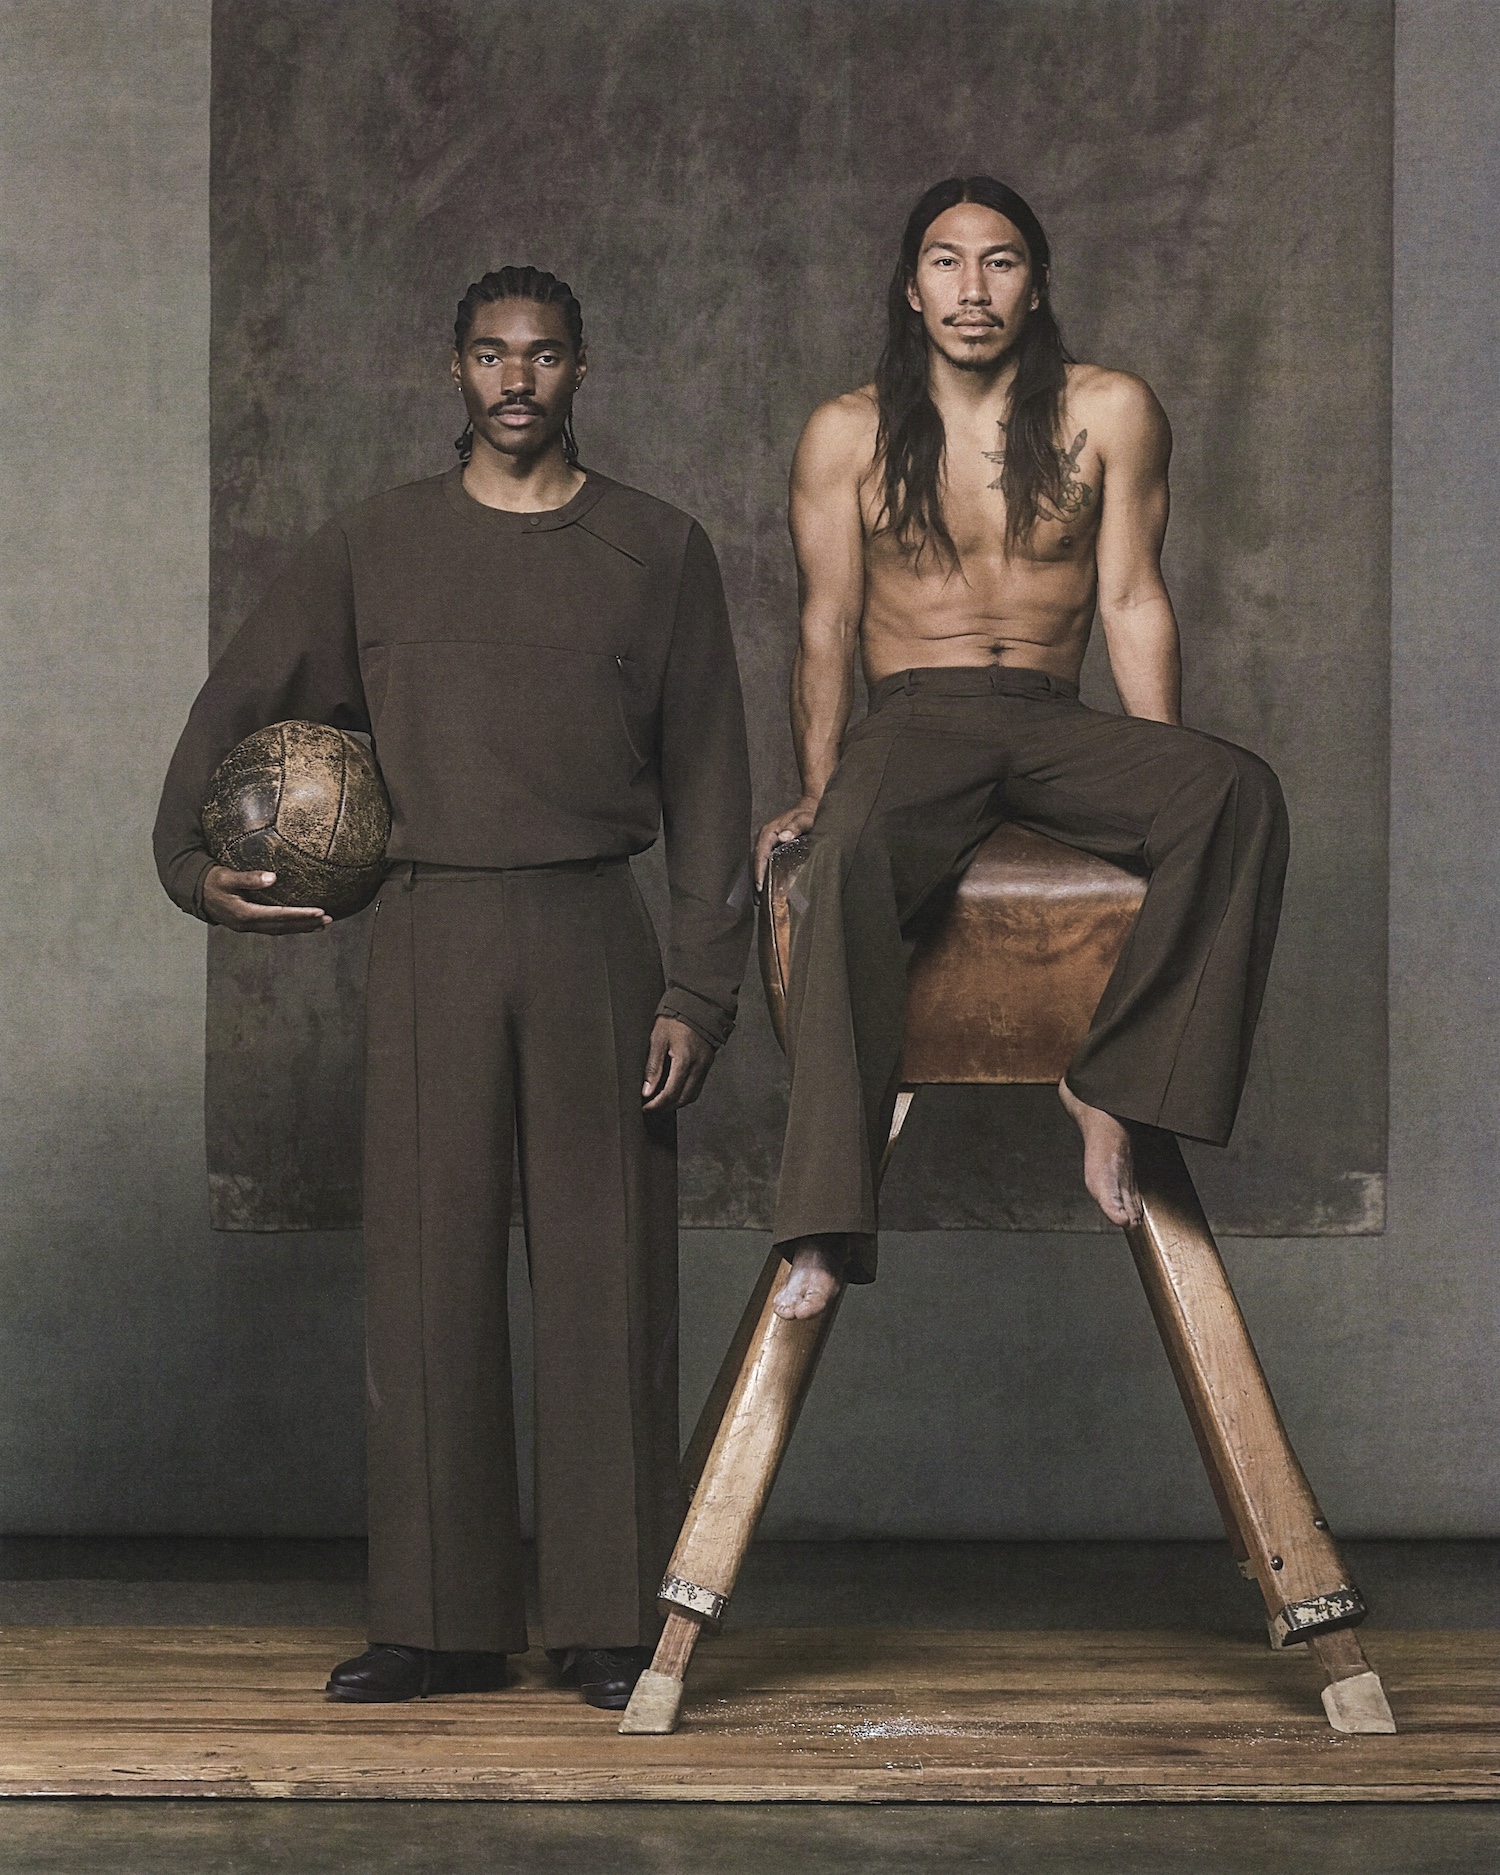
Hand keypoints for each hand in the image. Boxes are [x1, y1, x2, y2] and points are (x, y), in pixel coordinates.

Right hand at [201, 866, 331, 934]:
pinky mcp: (249, 924)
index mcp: (245, 914)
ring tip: (322, 925)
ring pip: (280, 929)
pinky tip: (302, 923)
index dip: (301, 914)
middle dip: (307, 923)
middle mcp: (248, 924)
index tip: (320, 912)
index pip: (279, 915)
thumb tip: (273, 877)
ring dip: (301, 927)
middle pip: (283, 926)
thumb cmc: (211, 881)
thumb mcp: (227, 877)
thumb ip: (249, 878)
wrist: (194, 893)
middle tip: (329, 920)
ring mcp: (248, 926)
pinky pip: (274, 927)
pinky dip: (290, 926)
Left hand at [642, 1016, 714, 1111]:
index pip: (670, 1093)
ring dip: (676, 1102)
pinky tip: (674, 1089)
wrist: (698, 1005)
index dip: (656, 1104)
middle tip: (651, 1107)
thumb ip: (653, 1067)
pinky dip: (685, 1093)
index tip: (645, 1107)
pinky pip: (697, 1086)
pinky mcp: (707, 1064)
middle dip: (666, 1107)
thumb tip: (647, 1090)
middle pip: (683, 1099)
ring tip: (661, 1101)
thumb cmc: (676, 1019)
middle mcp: (698, 1067)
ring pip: (692, 1095)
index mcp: (685, 1061)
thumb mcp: (658, 1039)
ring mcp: (705, 1066)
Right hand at [754, 798, 818, 890]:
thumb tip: (783, 837)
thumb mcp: (804, 820)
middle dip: (756, 879)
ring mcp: (767, 841)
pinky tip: (766, 886)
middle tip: (758, 900)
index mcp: (769, 831)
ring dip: (758, 878)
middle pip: (756, 860)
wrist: (810, 808)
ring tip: (759, 899)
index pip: (760, 853)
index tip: (760, 886)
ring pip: (758, 862)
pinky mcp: (772, 846)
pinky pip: (764, 861)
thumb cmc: (809, 815)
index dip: (759, 870)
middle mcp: (765, 836)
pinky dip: (763, 873)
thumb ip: (795, 827)